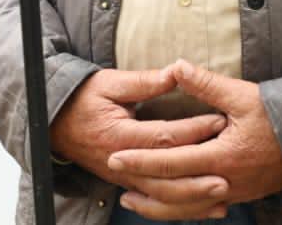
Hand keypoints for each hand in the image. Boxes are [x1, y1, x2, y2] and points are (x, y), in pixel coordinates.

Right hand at [50, 67, 231, 216]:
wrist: (53, 122)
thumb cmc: (83, 98)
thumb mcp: (109, 82)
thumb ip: (144, 81)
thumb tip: (175, 73)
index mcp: (121, 135)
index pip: (165, 136)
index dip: (194, 130)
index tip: (220, 121)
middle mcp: (123, 163)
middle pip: (166, 175)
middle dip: (199, 175)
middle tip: (229, 171)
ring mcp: (124, 178)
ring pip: (162, 195)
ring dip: (193, 198)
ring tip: (222, 195)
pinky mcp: (126, 183)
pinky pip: (156, 200)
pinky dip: (180, 207)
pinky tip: (203, 208)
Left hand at [107, 60, 281, 218]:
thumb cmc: (279, 115)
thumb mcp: (241, 95)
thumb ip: (205, 84)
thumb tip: (176, 67)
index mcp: (221, 157)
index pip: (170, 162)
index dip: (139, 161)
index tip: (115, 156)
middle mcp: (223, 181)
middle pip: (172, 192)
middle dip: (140, 185)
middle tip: (114, 174)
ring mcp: (232, 193)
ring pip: (186, 207)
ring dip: (156, 205)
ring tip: (131, 199)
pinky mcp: (238, 195)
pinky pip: (202, 208)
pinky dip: (179, 209)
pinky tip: (166, 204)